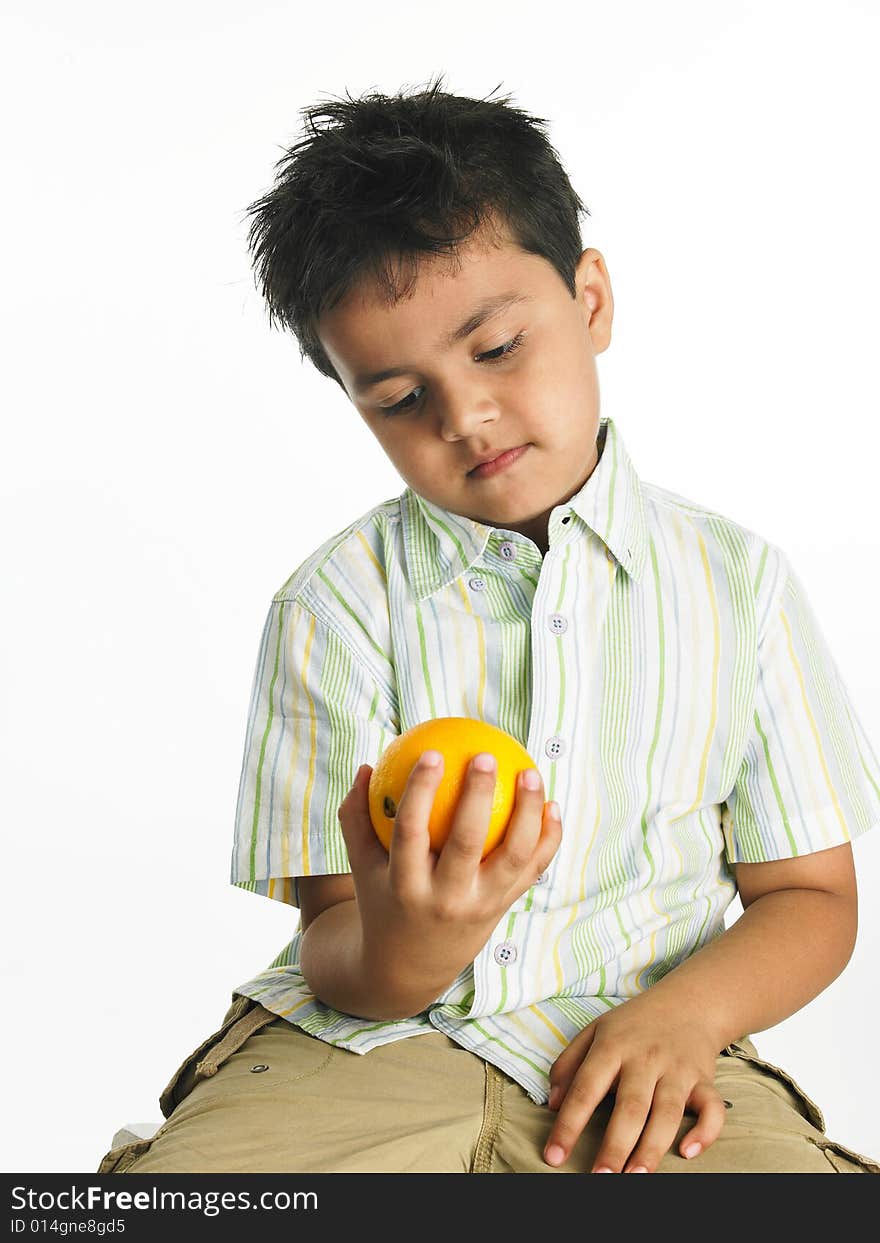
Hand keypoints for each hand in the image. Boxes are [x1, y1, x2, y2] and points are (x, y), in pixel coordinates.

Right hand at [337, 752, 561, 999]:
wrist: (411, 967)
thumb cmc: (384, 899)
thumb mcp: (362, 867)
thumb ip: (357, 817)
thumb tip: (368, 765)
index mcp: (404, 885)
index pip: (410, 831)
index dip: (420, 791)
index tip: (431, 753)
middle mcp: (445, 898)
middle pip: (467, 842)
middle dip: (478, 796)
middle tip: (484, 756)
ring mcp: (480, 905)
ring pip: (513, 856)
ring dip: (528, 812)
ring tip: (530, 773)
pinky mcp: (504, 907)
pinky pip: (533, 868)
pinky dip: (549, 837)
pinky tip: (552, 804)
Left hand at [544, 990, 726, 1172]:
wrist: (687, 1002)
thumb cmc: (633, 1024)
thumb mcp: (594, 1031)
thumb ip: (568, 1064)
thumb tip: (552, 1105)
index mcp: (612, 1046)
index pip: (585, 1088)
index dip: (568, 1124)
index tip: (554, 1156)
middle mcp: (645, 1058)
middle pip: (630, 1106)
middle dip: (615, 1146)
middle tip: (600, 1178)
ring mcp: (677, 1069)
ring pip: (666, 1112)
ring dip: (652, 1148)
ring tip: (634, 1177)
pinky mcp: (704, 1080)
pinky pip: (711, 1108)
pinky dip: (704, 1131)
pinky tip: (688, 1152)